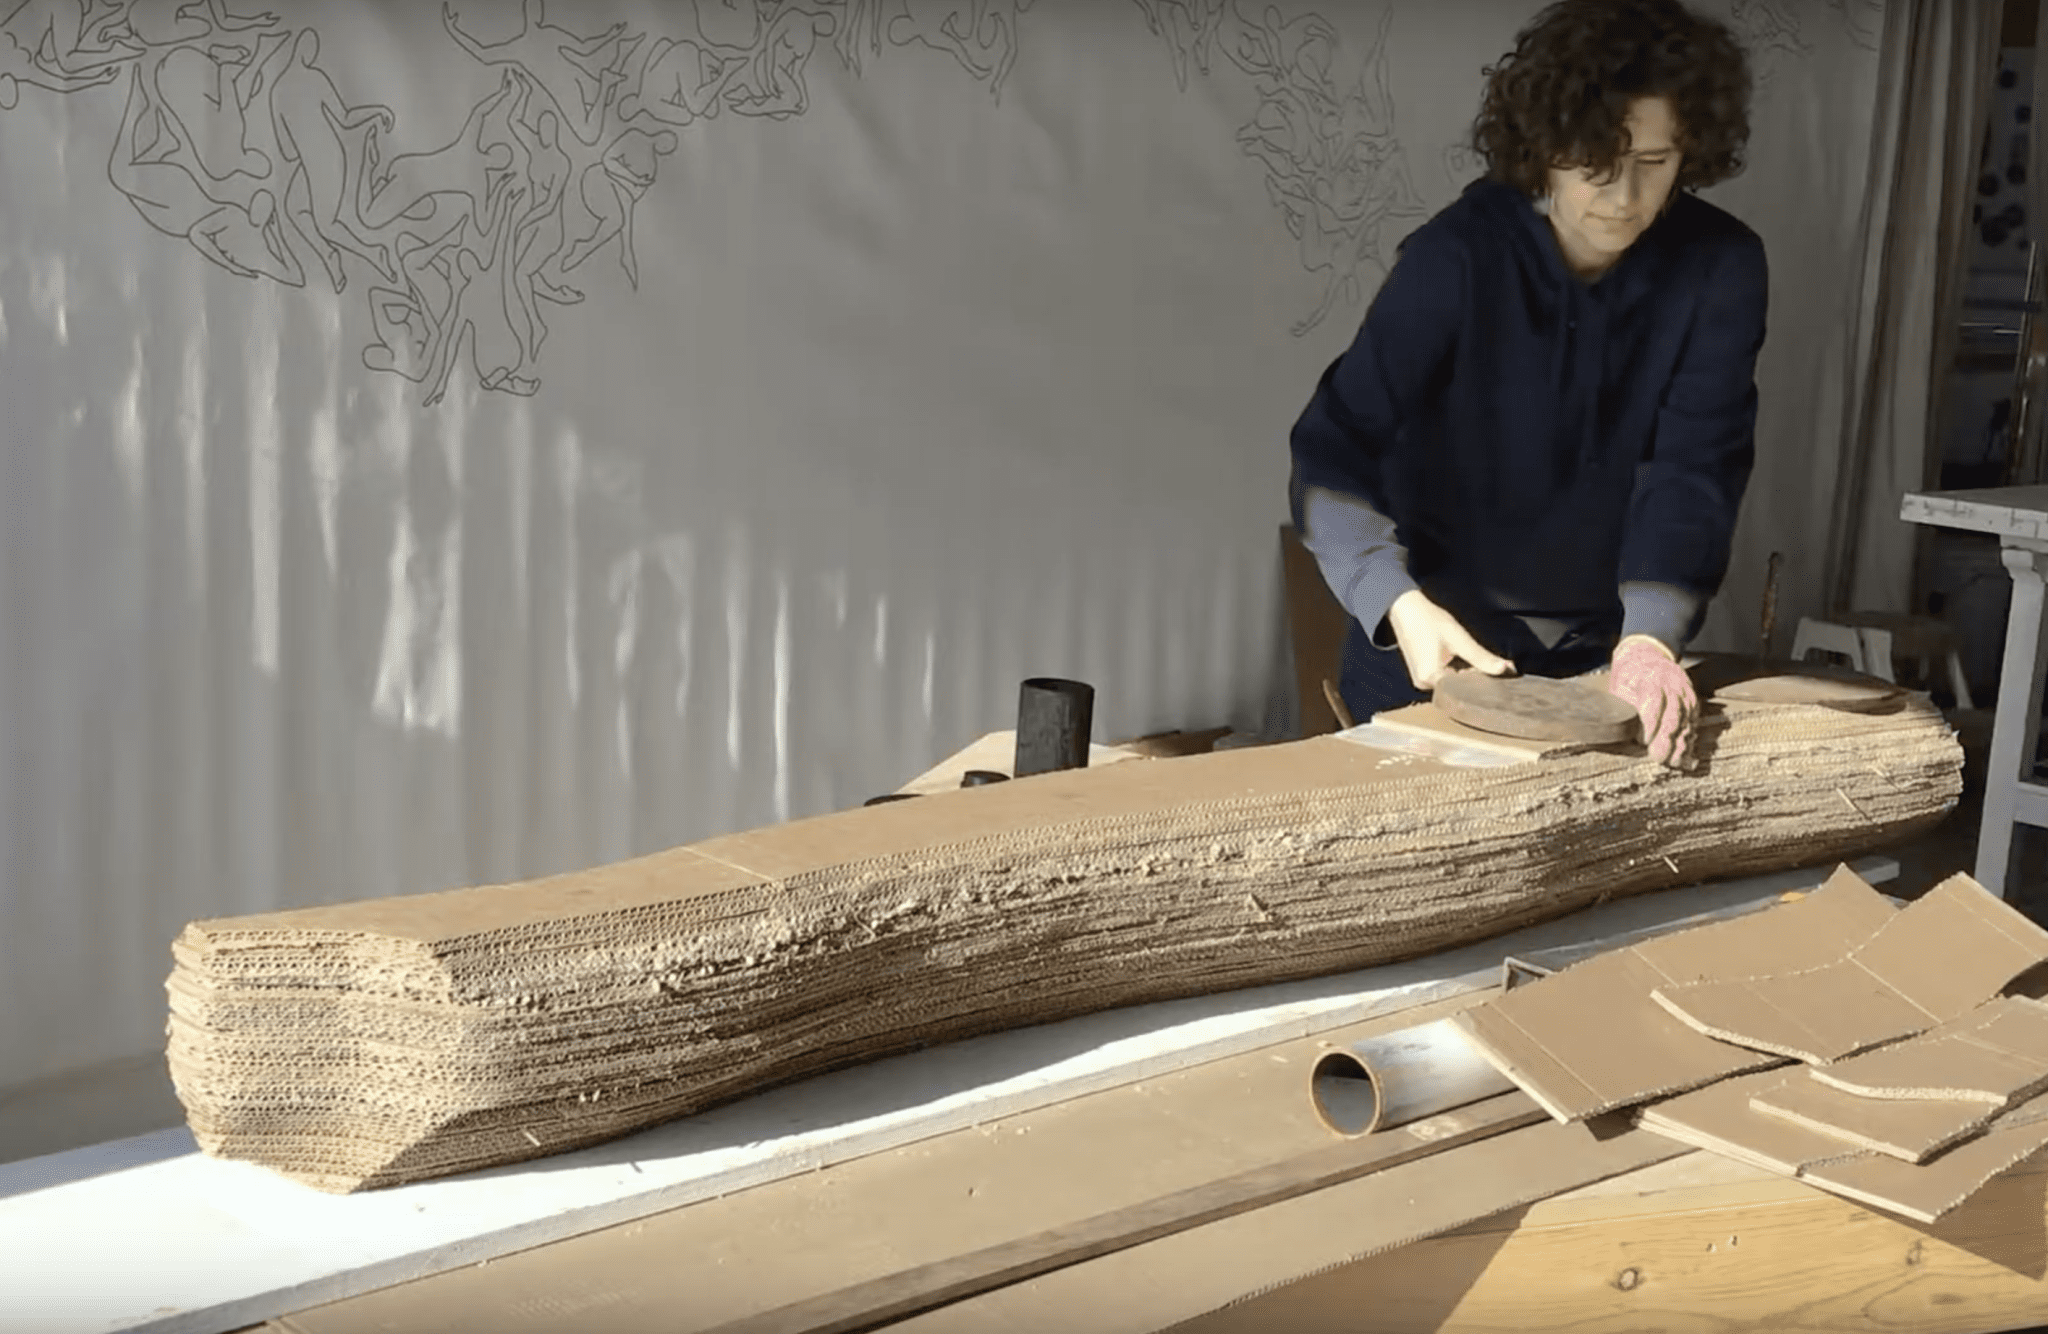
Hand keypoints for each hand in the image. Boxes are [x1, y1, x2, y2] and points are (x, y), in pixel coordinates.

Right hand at [1386, 589, 1514, 690]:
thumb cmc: (1428, 620)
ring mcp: (1422, 680)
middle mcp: (1424, 684)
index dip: (1484, 683)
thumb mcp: (1459, 639)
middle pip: (1459, 688)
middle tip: (1492, 666)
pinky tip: (1462, 660)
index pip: (1466, 690)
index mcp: (1431, 678)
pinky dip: (1457, 670)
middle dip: (1476, 678)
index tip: (1499, 675)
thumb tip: (1505, 669)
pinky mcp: (1423, 674)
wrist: (1405, 609)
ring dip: (1466, 674)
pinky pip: (1446, 677)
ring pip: (1453, 683)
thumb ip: (1482, 657)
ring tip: (1473, 660)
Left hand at [1608, 635, 1696, 768]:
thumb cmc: (1629, 675)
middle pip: (1672, 715)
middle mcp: (1672, 686)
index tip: (1642, 741)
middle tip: (1658, 758)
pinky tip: (1685, 753)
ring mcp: (1685, 693)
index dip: (1650, 724)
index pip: (1653, 703)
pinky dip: (1689, 738)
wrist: (1648, 654)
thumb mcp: (1619, 684)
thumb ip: (1623, 706)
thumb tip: (1624, 732)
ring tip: (1673, 762)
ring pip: (1686, 721)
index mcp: (1651, 679)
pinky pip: (1693, 721)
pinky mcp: (1692, 701)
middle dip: (1666, 740)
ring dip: (1681, 743)